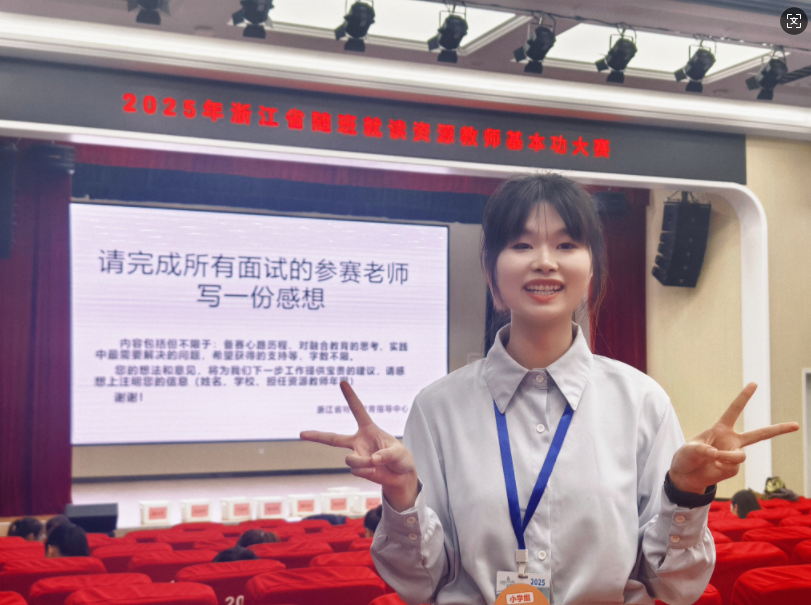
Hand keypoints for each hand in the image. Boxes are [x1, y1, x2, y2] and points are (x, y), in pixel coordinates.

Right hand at [300, 381, 418, 510]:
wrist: (401, 476)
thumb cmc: (401, 457)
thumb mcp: (398, 452)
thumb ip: (386, 454)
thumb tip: (372, 460)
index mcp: (368, 429)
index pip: (357, 410)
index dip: (350, 396)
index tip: (342, 382)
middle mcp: (359, 442)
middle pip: (333, 439)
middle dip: (316, 436)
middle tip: (301, 434)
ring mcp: (357, 456)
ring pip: (350, 460)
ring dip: (363, 462)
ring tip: (376, 463)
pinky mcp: (358, 469)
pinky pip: (357, 470)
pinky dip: (367, 471)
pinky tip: (375, 471)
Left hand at [670, 383, 798, 493]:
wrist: (686, 475)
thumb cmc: (686, 457)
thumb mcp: (689, 449)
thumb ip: (702, 450)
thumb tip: (717, 455)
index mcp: (721, 428)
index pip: (734, 410)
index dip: (744, 397)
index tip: (754, 384)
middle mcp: (731, 440)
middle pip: (759, 435)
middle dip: (778, 430)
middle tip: (796, 425)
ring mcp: (733, 455)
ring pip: (740, 455)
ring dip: (726, 457)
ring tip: (714, 459)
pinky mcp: (733, 468)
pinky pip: (733, 467)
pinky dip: (722, 466)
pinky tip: (714, 468)